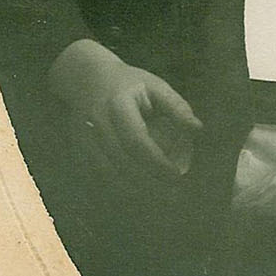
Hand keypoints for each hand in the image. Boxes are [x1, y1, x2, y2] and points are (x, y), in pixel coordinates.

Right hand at [48, 39, 202, 178]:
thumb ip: (176, 106)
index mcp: (117, 104)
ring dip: (134, 189)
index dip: (156, 162)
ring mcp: (84, 138)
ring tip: (160, 196)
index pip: (136, 140)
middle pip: (121, 161)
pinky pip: (100, 174)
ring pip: (108, 173)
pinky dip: (120, 186)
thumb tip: (197, 129)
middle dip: (148, 181)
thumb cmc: (129, 83)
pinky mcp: (79, 149)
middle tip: (172, 193)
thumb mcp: (154, 85)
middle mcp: (97, 123)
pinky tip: (139, 192)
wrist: (87, 79)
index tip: (177, 176)